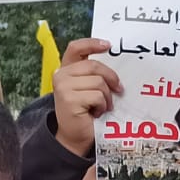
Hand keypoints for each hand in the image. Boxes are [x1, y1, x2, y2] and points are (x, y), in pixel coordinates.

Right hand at [52, 38, 121, 156]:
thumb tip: (117, 67)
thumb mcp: (88, 88)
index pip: (76, 48)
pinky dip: (102, 106)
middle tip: (119, 89)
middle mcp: (60, 75)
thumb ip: (94, 75)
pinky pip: (97, 96)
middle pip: (94, 66)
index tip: (108, 45)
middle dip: (111, 78)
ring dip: (106, 97)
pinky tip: (96, 113)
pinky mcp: (69, 99)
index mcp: (65, 69)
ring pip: (98, 82)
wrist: (74, 136)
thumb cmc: (85, 112)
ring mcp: (63, 87)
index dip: (92, 44)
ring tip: (103, 106)